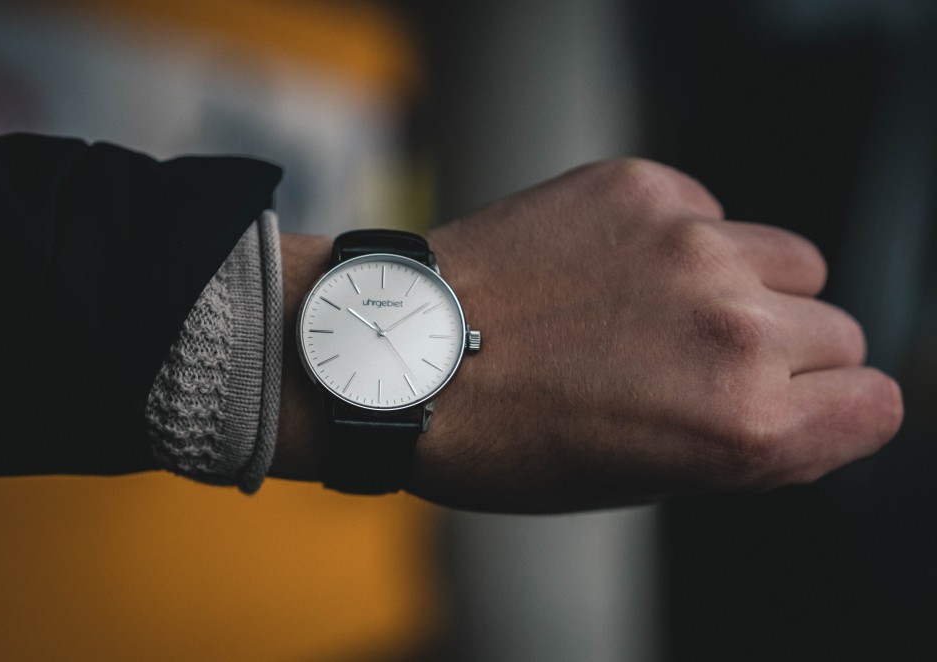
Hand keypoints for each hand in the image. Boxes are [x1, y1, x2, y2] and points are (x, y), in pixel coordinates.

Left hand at [274, 159, 902, 513]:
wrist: (403, 356)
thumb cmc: (509, 441)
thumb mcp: (644, 480)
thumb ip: (750, 442)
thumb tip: (814, 400)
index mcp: (745, 427)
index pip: (874, 404)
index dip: (831, 410)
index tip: (794, 405)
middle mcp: (736, 330)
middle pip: (837, 330)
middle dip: (786, 353)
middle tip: (699, 362)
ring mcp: (692, 246)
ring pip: (790, 258)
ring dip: (748, 285)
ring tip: (661, 307)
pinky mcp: (645, 188)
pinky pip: (711, 211)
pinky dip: (680, 239)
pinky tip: (609, 266)